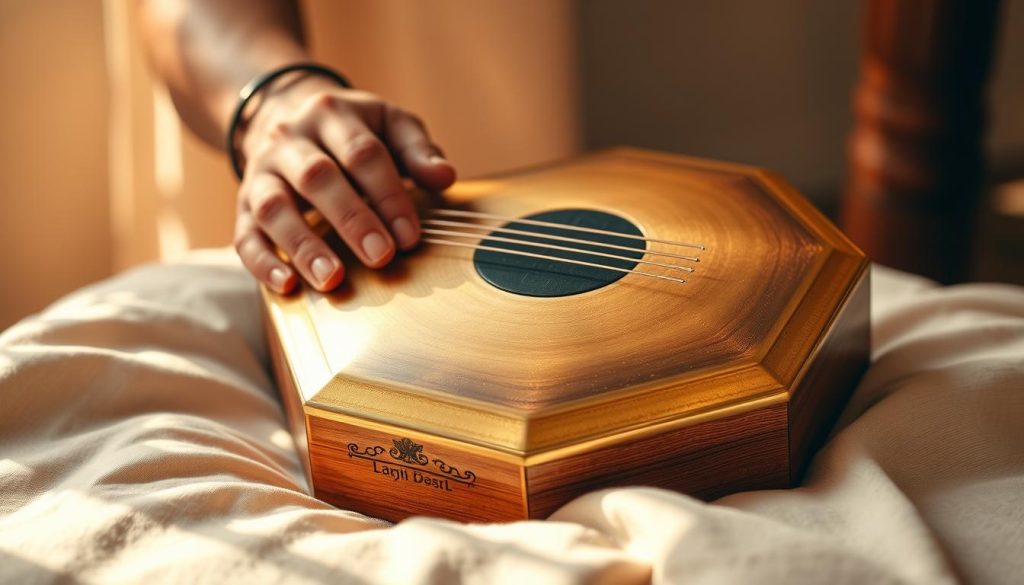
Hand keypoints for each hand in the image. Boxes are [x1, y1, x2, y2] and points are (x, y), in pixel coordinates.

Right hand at [232, 75, 455, 292]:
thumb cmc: (351, 132)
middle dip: (352, 220)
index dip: (388, 195)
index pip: (362, 153)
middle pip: (317, 177)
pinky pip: (243, 235)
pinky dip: (263, 262)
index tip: (410, 236)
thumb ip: (417, 149)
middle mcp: (289, 139)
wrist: (282, 116)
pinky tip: (287, 285)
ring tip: (332, 279)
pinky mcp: (242, 205)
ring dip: (303, 245)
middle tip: (381, 257)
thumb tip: (444, 177)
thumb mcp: (387, 124)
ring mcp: (261, 172)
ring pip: (273, 207)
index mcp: (331, 114)